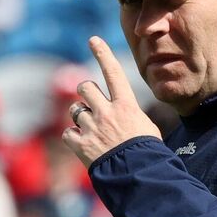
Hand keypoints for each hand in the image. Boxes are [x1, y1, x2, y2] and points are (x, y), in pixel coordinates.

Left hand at [62, 36, 160, 166]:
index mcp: (126, 106)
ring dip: (80, 116)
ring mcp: (92, 128)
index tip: (93, 40)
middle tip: (91, 104)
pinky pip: (68, 132)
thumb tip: (124, 114)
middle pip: (85, 87)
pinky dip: (73, 137)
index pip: (113, 72)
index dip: (103, 53)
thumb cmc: (148, 153)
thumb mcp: (147, 128)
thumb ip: (131, 115)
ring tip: (91, 130)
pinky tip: (84, 144)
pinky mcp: (81, 145)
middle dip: (85, 93)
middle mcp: (107, 112)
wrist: (138, 176)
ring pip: (75, 109)